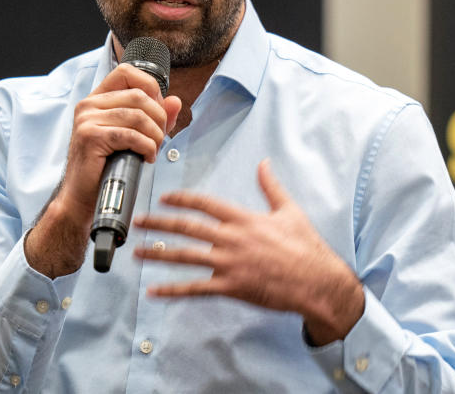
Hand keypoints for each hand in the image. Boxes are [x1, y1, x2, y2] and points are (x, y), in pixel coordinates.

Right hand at [26, 63, 181, 277]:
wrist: (84, 197)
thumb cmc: (108, 166)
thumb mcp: (134, 136)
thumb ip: (155, 117)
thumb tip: (175, 101)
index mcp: (97, 99)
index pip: (127, 72)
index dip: (150, 87)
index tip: (158, 110)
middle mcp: (88, 105)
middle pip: (139, 96)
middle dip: (159, 118)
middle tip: (160, 138)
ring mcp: (87, 119)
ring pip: (138, 116)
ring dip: (155, 136)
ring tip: (153, 150)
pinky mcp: (90, 137)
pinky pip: (131, 135)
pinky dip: (146, 147)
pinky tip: (146, 157)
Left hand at [133, 159, 364, 344]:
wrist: (317, 281)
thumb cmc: (305, 247)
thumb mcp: (289, 211)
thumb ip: (271, 187)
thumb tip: (264, 163)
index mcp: (243, 219)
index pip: (205, 203)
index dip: (182, 199)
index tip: (164, 197)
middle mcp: (232, 238)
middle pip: (187, 227)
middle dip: (159, 223)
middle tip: (138, 222)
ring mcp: (230, 264)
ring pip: (185, 257)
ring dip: (158, 254)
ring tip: (137, 253)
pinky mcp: (231, 287)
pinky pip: (195, 289)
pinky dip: (172, 290)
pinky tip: (153, 291)